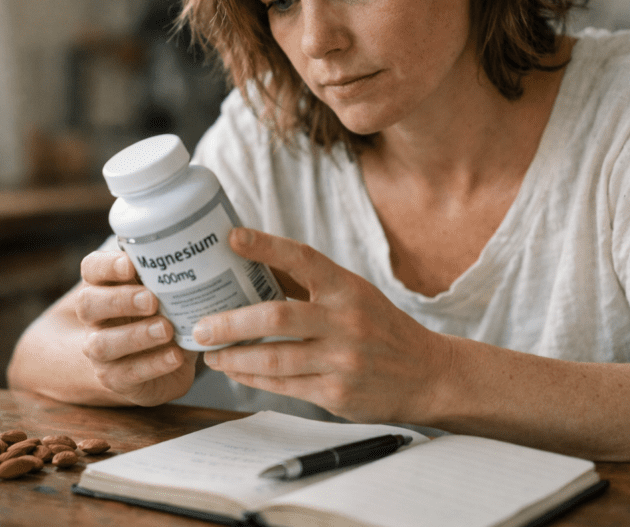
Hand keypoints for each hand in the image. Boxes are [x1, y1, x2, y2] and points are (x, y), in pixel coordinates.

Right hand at [76, 250, 196, 405]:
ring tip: (166, 329)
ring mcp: (101, 351)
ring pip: (103, 343)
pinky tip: (176, 355)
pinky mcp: (116, 378)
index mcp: (104, 286)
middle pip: (88, 303)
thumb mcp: (167, 289)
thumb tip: (208, 244)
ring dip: (136, 335)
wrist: (160, 361)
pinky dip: (154, 364)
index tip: (130, 264)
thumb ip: (173, 271)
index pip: (91, 269)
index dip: (106, 266)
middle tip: (152, 299)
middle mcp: (95, 318)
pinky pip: (128, 373)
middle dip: (120, 300)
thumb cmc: (166, 313)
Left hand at [194, 228, 451, 423]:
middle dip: (231, 322)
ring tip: (211, 353)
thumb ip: (309, 286)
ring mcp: (342, 360)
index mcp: (348, 289)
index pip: (303, 259)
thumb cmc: (381, 329)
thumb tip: (251, 266)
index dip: (266, 246)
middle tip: (201, 326)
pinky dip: (254, 378)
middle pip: (277, 317)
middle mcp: (347, 322)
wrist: (428, 375)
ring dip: (234, 357)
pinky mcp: (337, 393)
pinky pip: (284, 386)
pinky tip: (237, 372)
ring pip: (274, 358)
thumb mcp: (354, 297)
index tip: (232, 237)